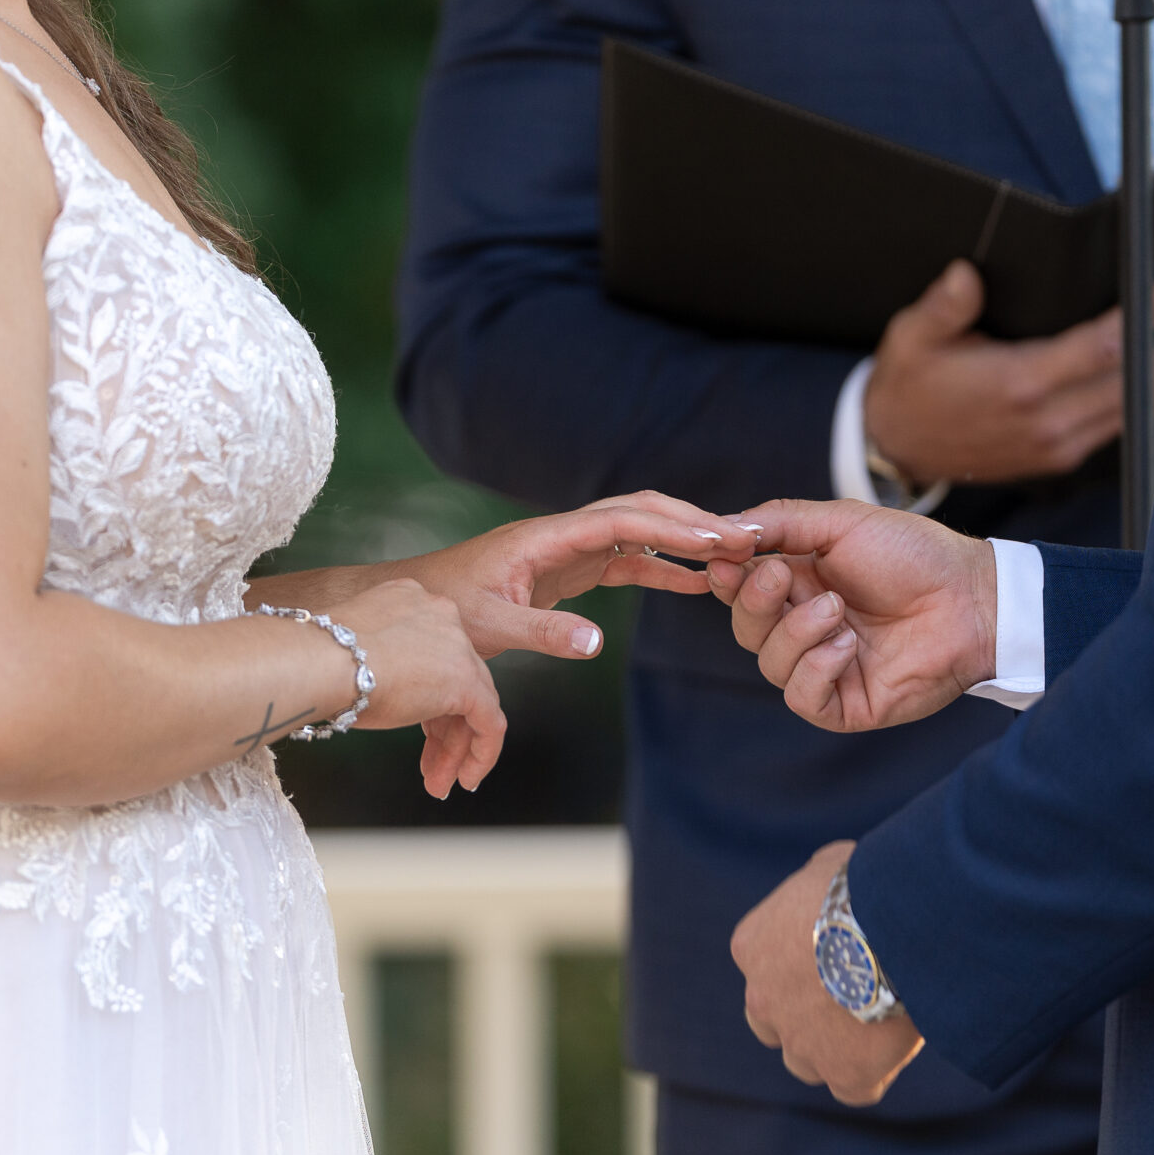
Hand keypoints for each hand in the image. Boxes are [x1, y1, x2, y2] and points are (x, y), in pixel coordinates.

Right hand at [331, 579, 507, 798]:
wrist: (320, 661)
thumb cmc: (320, 660)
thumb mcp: (356, 653)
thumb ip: (382, 664)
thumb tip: (382, 693)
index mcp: (413, 602)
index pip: (434, 655)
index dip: (428, 698)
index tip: (418, 726)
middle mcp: (441, 617)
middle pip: (455, 680)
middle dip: (442, 730)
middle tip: (431, 762)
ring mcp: (458, 646)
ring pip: (471, 703)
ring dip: (454, 749)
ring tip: (438, 781)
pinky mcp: (467, 681)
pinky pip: (490, 723)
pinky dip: (481, 754)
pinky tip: (466, 776)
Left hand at [398, 492, 760, 660]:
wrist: (410, 610)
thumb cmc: (440, 614)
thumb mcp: (487, 628)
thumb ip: (542, 634)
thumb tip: (595, 642)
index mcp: (544, 538)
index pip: (619, 520)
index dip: (669, 526)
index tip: (715, 538)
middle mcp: (562, 535)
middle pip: (639, 511)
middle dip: (690, 520)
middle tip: (743, 538)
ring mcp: (568, 550)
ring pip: (638, 532)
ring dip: (683, 540)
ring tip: (734, 554)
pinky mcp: (569, 572)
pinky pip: (626, 562)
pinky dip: (662, 569)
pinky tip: (696, 584)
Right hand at [707, 499, 995, 731]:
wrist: (972, 598)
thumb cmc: (915, 555)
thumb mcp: (841, 522)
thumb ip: (780, 522)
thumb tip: (725, 528)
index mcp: (800, 584)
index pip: (739, 589)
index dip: (726, 578)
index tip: (727, 560)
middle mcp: (806, 627)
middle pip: (746, 628)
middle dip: (756, 602)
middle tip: (785, 577)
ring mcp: (825, 667)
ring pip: (770, 664)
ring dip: (797, 632)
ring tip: (838, 609)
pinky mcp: (845, 703)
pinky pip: (802, 698)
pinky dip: (816, 668)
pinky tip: (848, 646)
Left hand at [732, 841, 924, 1105]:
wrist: (892, 926)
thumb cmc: (862, 883)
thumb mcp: (828, 865)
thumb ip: (819, 886)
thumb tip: (835, 886)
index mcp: (752, 947)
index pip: (765, 966)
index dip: (801, 964)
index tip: (837, 953)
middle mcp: (763, 1000)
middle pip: (771, 1024)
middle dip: (800, 1016)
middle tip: (849, 996)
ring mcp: (802, 1043)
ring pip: (807, 1062)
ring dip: (833, 1049)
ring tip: (878, 1023)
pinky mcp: (845, 1074)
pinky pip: (853, 1089)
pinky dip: (871, 1075)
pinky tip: (895, 1050)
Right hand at [866, 261, 1153, 485]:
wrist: (897, 448)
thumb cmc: (909, 385)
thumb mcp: (911, 338)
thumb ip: (944, 307)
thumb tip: (967, 274)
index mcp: (1017, 384)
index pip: (1099, 348)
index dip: (1147, 317)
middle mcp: (1046, 420)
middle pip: (1134, 382)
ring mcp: (1058, 444)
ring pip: (1135, 409)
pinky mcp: (1062, 457)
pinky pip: (1122, 427)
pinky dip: (1153, 404)